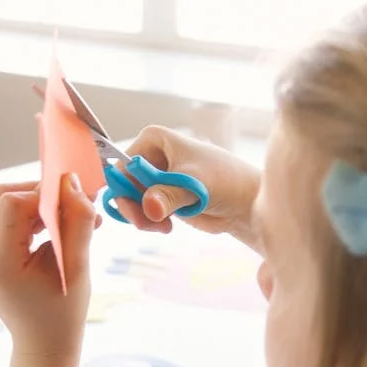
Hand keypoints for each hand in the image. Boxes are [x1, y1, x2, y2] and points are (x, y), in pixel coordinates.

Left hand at [0, 175, 98, 357]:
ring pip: (0, 204)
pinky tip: (51, 229)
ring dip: (34, 204)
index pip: (13, 203)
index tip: (75, 200)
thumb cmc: (63, 312)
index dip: (45, 194)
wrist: (43, 342)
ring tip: (66, 220)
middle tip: (72, 204)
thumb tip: (74, 183)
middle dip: (39, 194)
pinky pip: (0, 218)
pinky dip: (26, 216)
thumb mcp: (78, 267)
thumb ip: (78, 222)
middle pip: (1, 197)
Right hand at [117, 126, 261, 248]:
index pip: (122, 165)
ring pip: (131, 202)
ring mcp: (155, 178)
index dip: (122, 189)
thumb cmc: (225, 181)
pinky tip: (166, 226)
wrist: (244, 202)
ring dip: (142, 218)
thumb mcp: (194, 185)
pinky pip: (142, 212)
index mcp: (153, 139)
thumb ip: (169, 195)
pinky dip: (150, 222)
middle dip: (132, 208)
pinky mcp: (162, 197)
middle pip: (123, 185)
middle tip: (148, 224)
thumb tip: (150, 206)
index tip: (137, 210)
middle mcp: (151, 156)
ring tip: (163, 226)